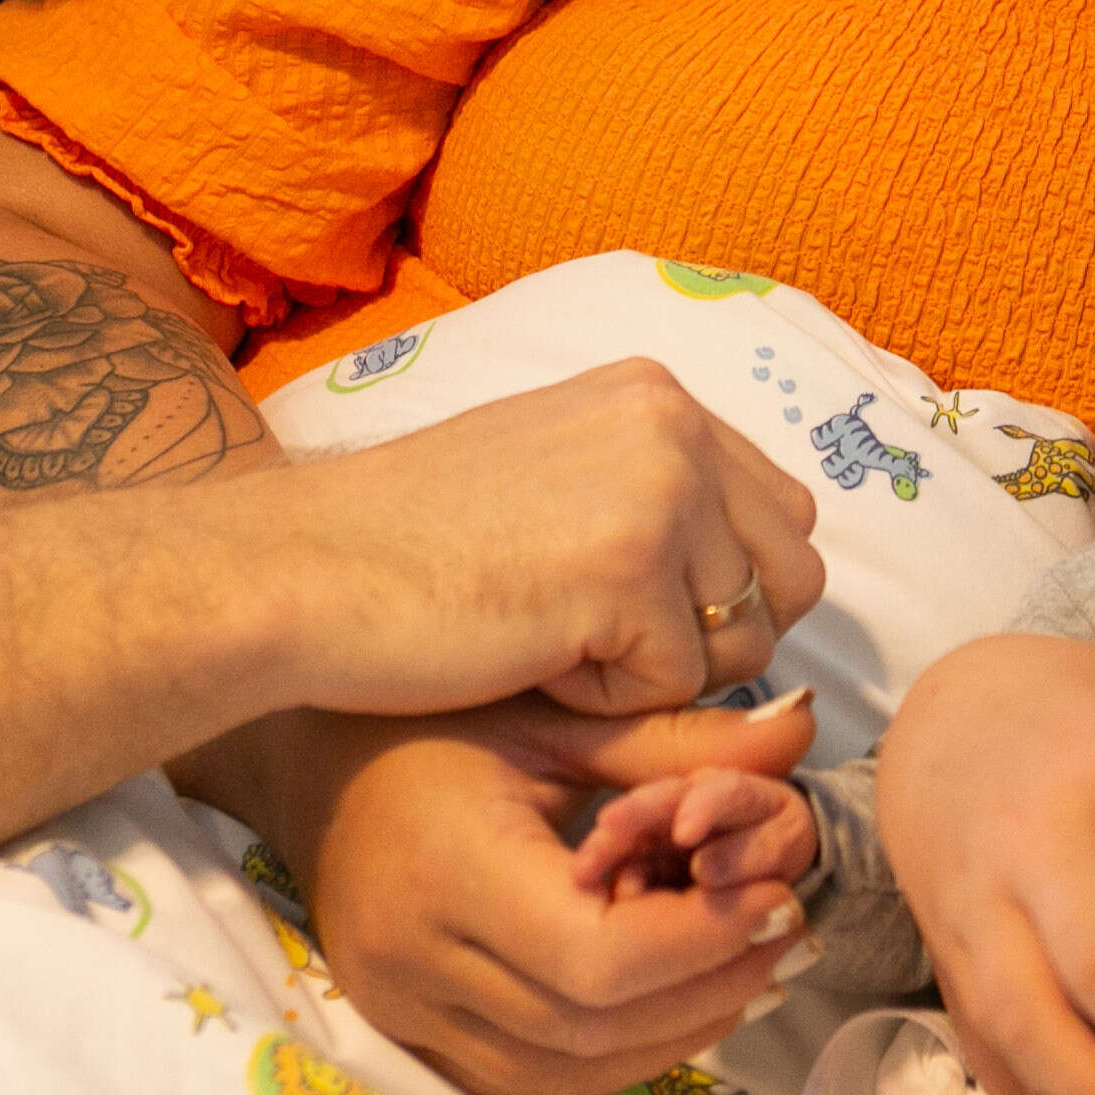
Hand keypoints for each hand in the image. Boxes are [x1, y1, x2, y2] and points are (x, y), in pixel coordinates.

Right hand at [228, 356, 823, 720]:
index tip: (628, 607)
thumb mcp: (556, 473)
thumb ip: (656, 494)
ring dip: (656, 669)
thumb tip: (765, 580)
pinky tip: (527, 655)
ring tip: (551, 635)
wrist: (302, 569)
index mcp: (658, 395)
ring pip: (743, 639)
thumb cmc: (411, 544)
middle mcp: (674, 424)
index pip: (780, 515)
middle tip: (600, 639)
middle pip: (791, 577)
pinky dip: (605, 699)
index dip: (721, 589)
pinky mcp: (630, 571)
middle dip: (716, 636)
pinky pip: (674, 685)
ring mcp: (659, 491)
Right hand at [261, 694, 825, 1094]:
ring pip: (559, 1070)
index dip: (700, 941)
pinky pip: (523, 1074)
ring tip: (753, 971)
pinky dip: (610, 1052)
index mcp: (449, 869)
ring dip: (670, 1034)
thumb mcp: (554, 711)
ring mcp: (401, 1006)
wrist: (305, 752)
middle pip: (586, 1025)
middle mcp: (414, 958)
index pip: (594, 958)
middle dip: (706, 989)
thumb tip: (800, 729)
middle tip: (788, 932)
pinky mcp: (405, 1028)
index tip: (777, 896)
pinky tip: (673, 1003)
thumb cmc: (432, 712)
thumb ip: (678, 738)